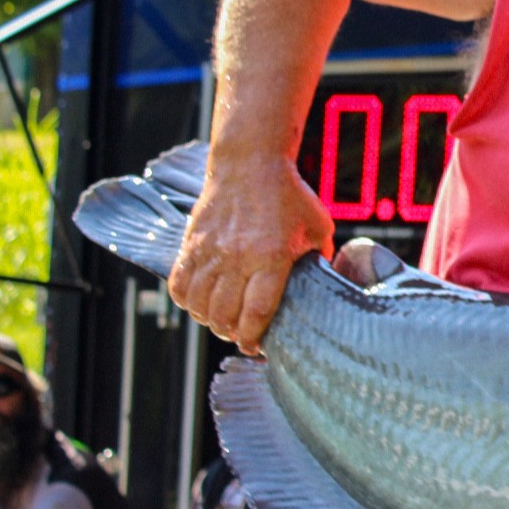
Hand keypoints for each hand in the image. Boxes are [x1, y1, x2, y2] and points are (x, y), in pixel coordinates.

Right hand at [168, 154, 332, 354]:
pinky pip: (179, 285)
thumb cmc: (290, 195)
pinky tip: (200, 304)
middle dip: (231, 333)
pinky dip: (187, 302)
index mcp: (272, 256)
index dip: (252, 337)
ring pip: (199, 304)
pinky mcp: (191, 243)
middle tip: (240, 334)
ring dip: (209, 321)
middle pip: (224, 315)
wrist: (250, 162)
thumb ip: (321, 260)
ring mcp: (210, 251)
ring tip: (221, 321)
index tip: (256, 346)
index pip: (256, 311)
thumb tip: (329, 288)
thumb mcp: (317, 228)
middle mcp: (237, 257)